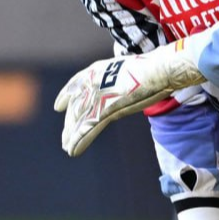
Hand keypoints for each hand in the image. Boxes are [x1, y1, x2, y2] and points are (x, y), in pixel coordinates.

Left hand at [53, 40, 205, 156]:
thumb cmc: (153, 68)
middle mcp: (92, 81)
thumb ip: (122, 78)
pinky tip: (73, 151)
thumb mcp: (131, 70)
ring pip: (80, 119)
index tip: (59, 106)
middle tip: (65, 137)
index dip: (66, 95)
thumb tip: (127, 83)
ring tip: (67, 148)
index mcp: (98, 70)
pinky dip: (80, 140)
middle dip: (71, 123)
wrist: (159, 70)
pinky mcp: (106, 109)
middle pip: (77, 106)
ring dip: (72, 135)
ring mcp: (98, 95)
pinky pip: (88, 128)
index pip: (77, 83)